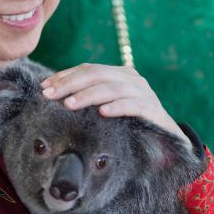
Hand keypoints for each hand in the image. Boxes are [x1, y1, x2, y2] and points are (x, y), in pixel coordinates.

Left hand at [41, 64, 189, 145]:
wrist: (168, 144)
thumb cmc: (131, 127)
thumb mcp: (107, 110)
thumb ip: (90, 101)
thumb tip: (56, 96)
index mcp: (120, 75)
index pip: (89, 69)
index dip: (65, 75)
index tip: (44, 87)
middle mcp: (132, 80)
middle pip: (97, 74)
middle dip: (70, 83)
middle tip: (50, 95)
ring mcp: (144, 94)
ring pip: (112, 88)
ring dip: (88, 95)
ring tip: (69, 104)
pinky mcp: (154, 111)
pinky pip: (134, 105)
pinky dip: (118, 107)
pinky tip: (103, 112)